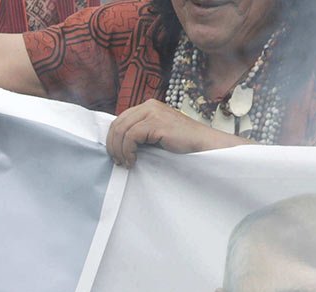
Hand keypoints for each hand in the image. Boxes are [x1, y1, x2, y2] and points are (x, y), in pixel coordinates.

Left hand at [106, 100, 241, 167]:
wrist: (202, 144)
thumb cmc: (180, 143)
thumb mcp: (155, 134)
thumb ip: (140, 133)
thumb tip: (117, 143)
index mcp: (147, 106)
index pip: (120, 119)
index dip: (113, 138)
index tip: (116, 155)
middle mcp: (149, 105)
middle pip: (118, 124)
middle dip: (113, 145)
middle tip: (117, 161)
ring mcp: (153, 112)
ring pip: (122, 130)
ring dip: (119, 150)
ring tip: (125, 163)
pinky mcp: (156, 122)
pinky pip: (131, 136)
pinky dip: (128, 151)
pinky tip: (133, 160)